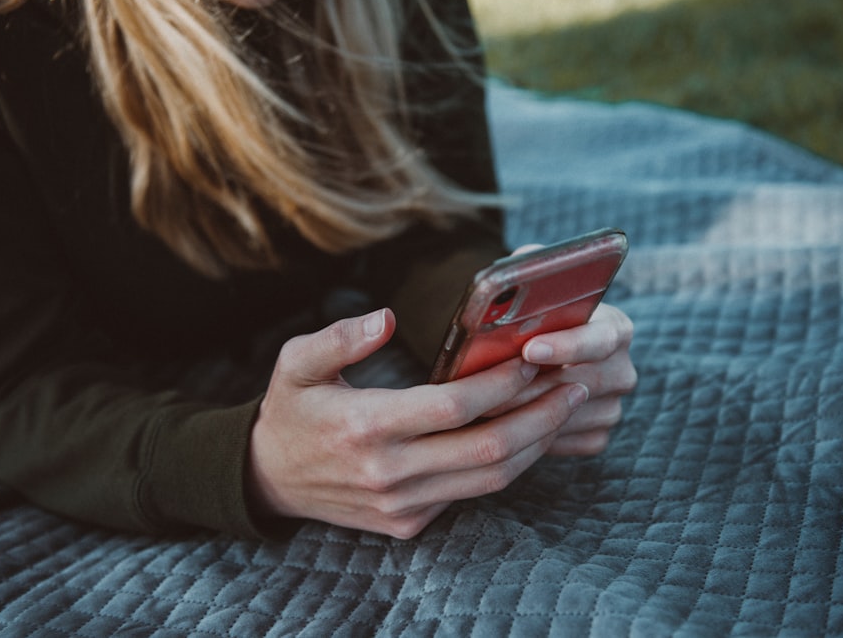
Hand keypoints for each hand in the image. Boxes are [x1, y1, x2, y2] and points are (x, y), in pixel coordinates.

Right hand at [247, 308, 588, 538]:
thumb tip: (386, 318)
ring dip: (535, 444)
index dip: (501, 382)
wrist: (268, 478)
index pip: (454, 406)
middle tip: (573, 385)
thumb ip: (339, 336)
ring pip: (490, 480)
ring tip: (564, 408)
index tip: (530, 357)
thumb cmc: (290, 410)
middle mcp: (388, 472)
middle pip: (488, 449)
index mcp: (365, 425)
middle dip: (541, 416)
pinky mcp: (407, 523)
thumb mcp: (295, 362)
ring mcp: (401, 504)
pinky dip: (506, 465)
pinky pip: (471, 495)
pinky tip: (525, 435)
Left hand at [496, 244, 636, 455]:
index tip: (529, 349)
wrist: (534, 355)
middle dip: (528, 387)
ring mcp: (611, 406)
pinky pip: (561, 441)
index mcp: (615, 328)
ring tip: (478, 407)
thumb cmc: (532, 316)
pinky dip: (529, 435)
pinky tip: (497, 423)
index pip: (602, 338)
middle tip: (485, 389)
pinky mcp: (595, 436)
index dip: (566, 345)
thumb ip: (534, 269)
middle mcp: (621, 369)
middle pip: (579, 384)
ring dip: (520, 414)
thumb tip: (525, 259)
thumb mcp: (536, 288)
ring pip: (565, 417)